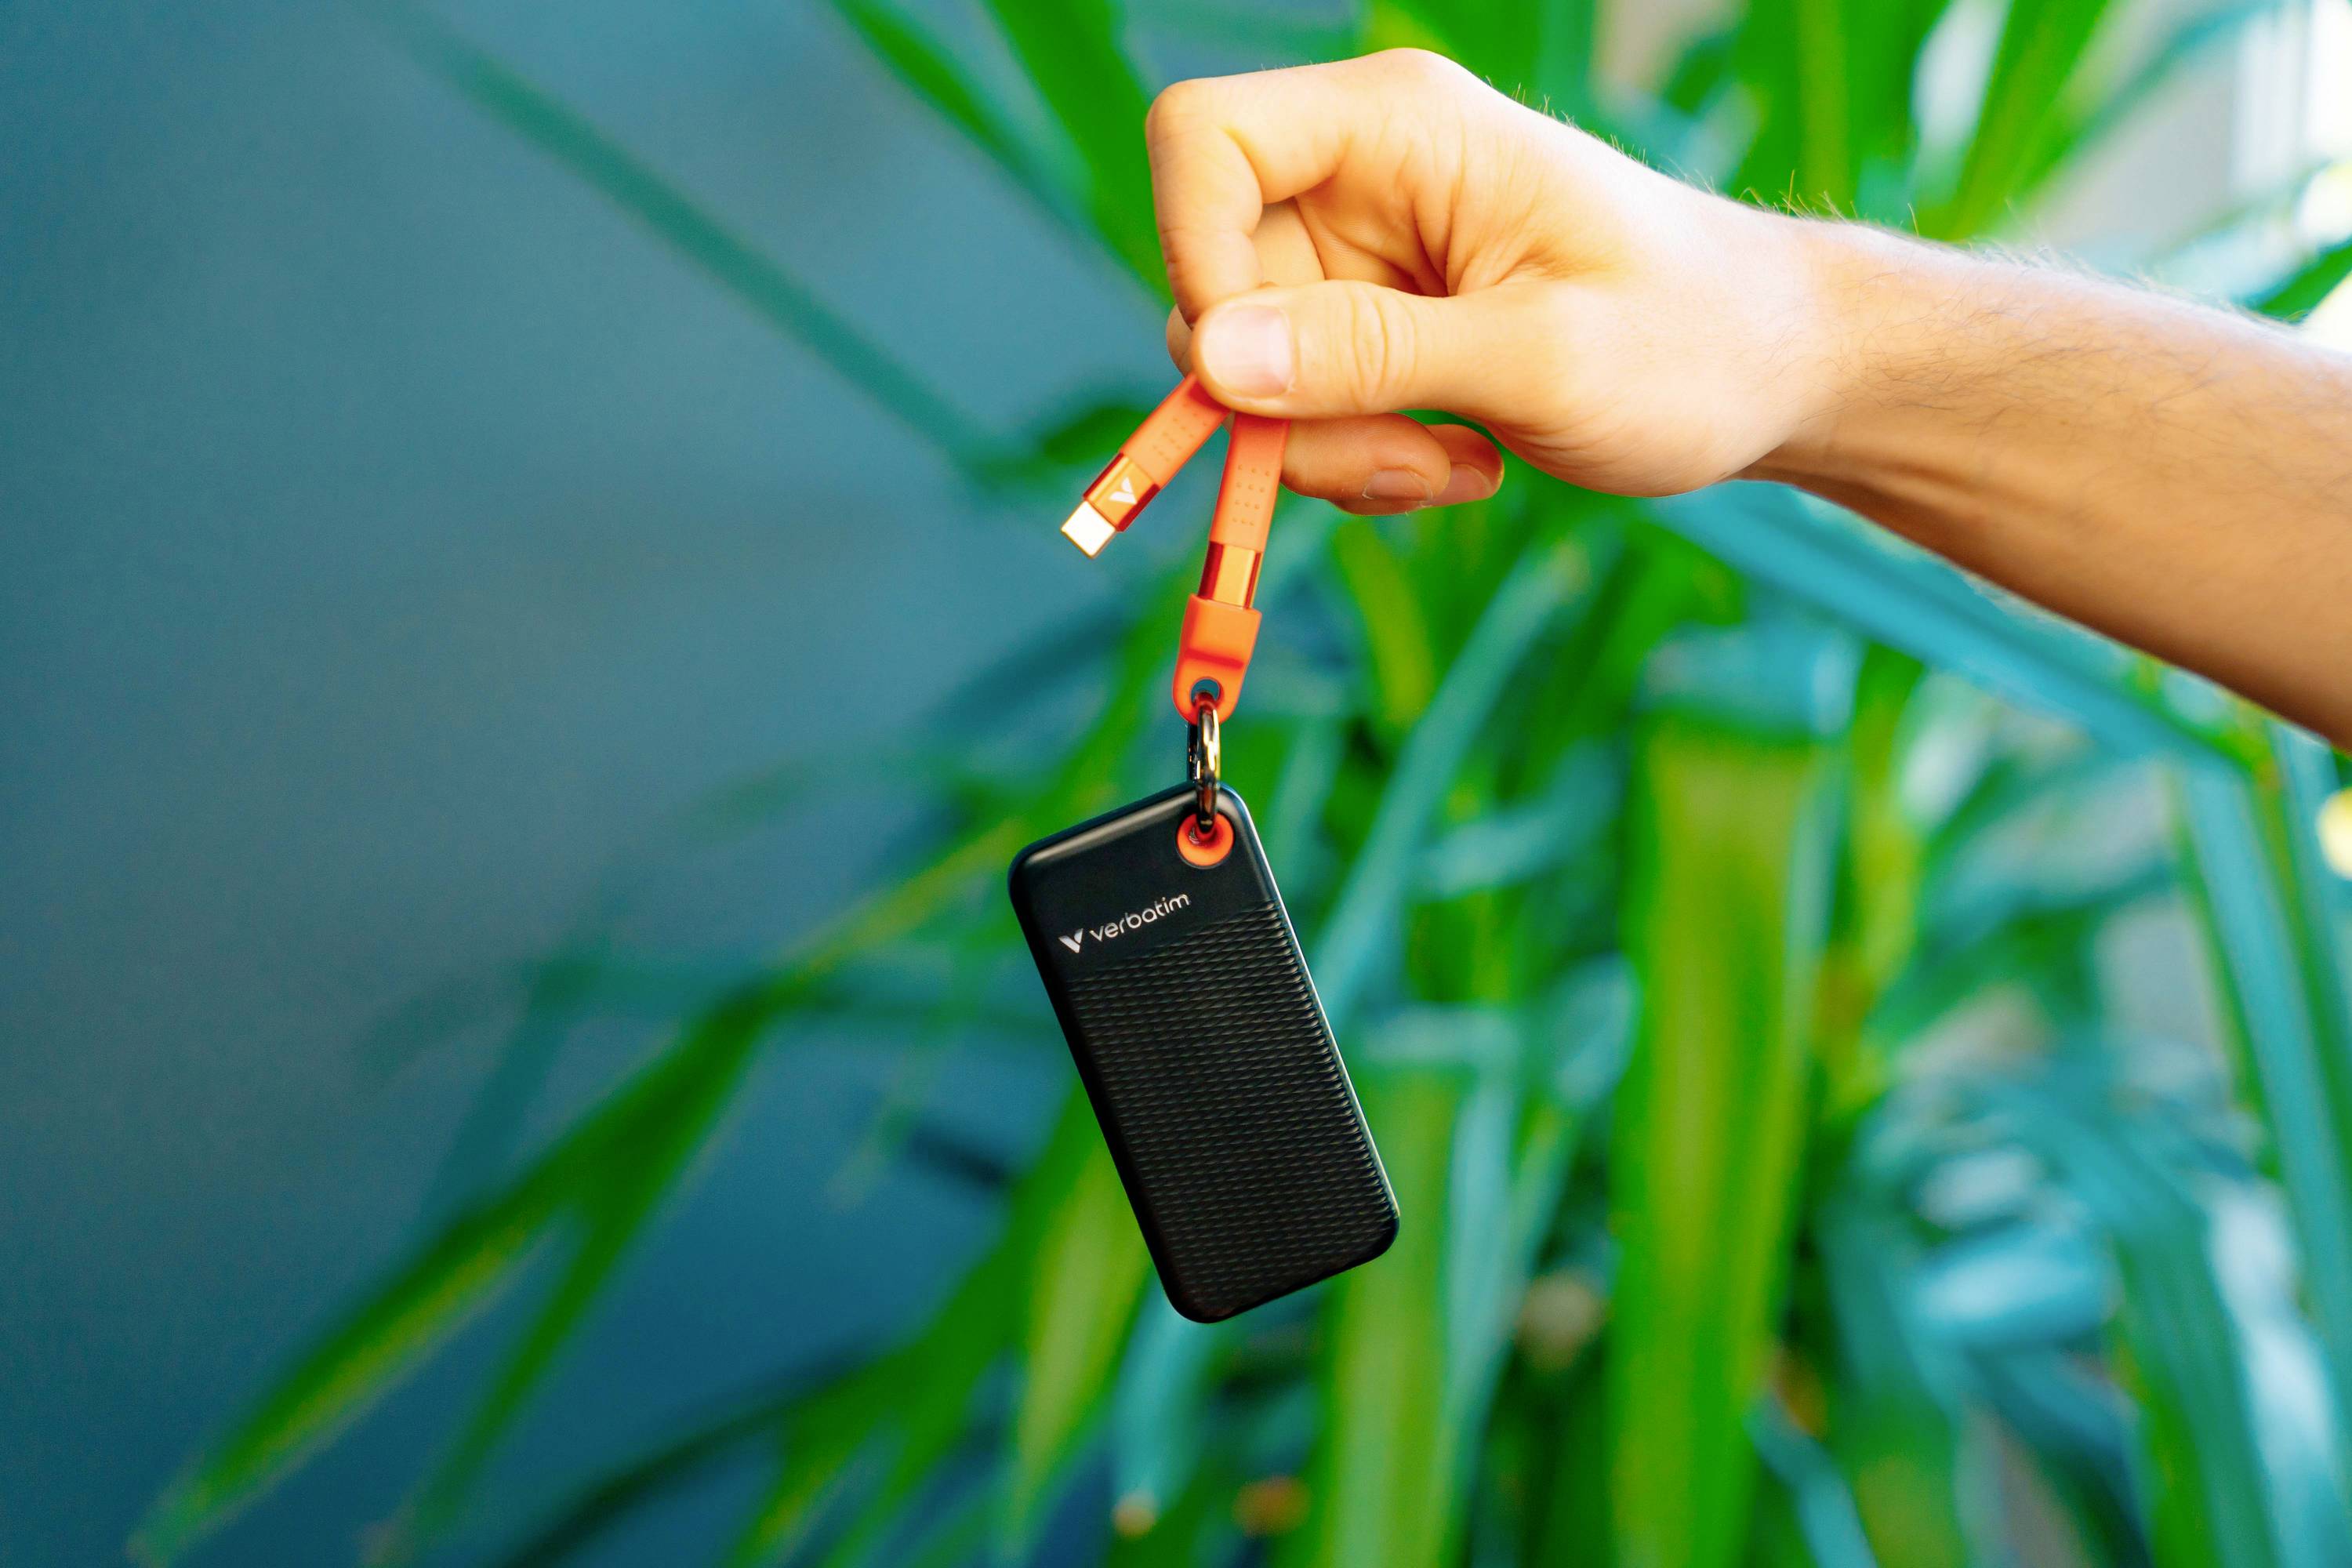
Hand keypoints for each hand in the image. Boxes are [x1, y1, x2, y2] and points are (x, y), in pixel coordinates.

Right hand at [1148, 50, 1834, 512]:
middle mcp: (1358, 181)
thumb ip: (1375, 353)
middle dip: (1286, 403)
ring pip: (1247, 373)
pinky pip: (1296, 414)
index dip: (1192, 253)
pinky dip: (1359, 462)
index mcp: (1398, 128)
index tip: (1255, 374)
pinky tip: (1462, 462)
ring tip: (1455, 466)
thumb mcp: (1541, 356)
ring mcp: (1358, 261)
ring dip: (1332, 451)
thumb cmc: (1692, 339)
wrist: (1768, 375)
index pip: (1204, 141)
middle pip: (1212, 285)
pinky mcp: (1368, 335)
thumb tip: (1214, 358)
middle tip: (1399, 459)